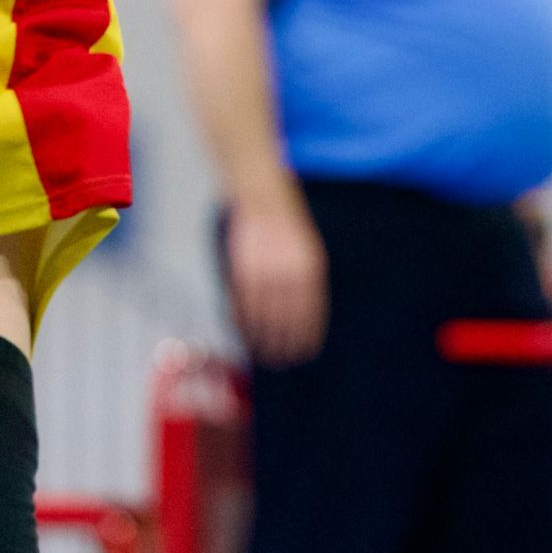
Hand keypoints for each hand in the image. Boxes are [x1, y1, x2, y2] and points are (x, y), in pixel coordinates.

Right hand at [228, 195, 328, 365]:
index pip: (311, 312)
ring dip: (261, 336)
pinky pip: (243, 301)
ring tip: (260, 351)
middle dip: (284, 342)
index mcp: (310, 269)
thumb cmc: (286, 223)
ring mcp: (265, 271)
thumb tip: (304, 313)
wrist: (262, 193)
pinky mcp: (243, 268)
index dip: (306, 335)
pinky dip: (241, 317)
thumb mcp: (306, 248)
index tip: (304, 352)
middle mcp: (289, 274)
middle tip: (280, 359)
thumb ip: (305, 279)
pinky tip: (241, 327)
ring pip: (263, 315)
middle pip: (287, 319)